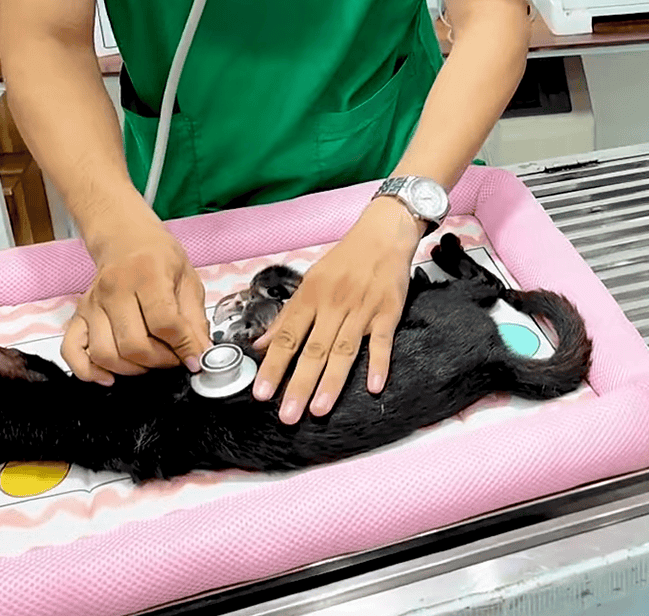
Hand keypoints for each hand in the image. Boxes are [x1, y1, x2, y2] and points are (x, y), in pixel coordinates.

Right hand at [61, 217, 211, 385]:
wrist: (126, 239)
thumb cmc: (158, 258)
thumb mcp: (187, 279)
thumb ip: (195, 319)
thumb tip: (199, 354)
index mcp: (147, 275)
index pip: (163, 322)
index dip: (182, 347)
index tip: (194, 357)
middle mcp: (114, 289)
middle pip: (133, 344)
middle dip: (159, 362)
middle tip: (173, 359)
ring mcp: (92, 303)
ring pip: (105, 354)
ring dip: (132, 369)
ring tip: (150, 362)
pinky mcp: (79, 315)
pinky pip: (72, 351)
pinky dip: (87, 371)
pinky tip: (108, 376)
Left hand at [252, 197, 422, 423]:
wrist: (382, 234)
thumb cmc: (345, 260)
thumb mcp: (310, 281)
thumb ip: (287, 315)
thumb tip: (261, 344)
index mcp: (310, 296)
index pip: (287, 335)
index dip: (274, 365)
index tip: (262, 393)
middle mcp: (333, 303)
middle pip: (314, 349)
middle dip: (299, 384)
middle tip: (288, 415)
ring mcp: (361, 308)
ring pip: (344, 349)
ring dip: (331, 382)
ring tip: (318, 409)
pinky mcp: (388, 310)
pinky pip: (382, 340)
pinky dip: (378, 363)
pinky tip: (372, 387)